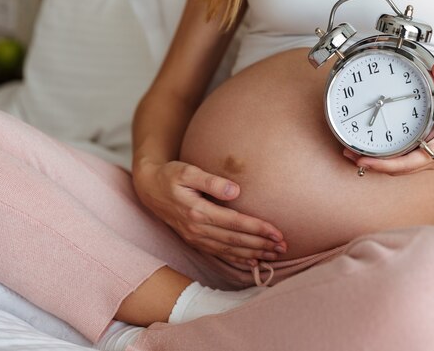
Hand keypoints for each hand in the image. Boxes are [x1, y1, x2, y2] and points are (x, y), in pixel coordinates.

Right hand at [132, 160, 286, 265]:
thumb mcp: (187, 171)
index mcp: (197, 211)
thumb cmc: (171, 175)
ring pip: (229, 250)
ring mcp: (194, 237)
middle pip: (235, 240)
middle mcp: (196, 229)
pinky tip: (252, 262)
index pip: (235, 223)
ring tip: (274, 256)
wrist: (149, 188)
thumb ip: (211, 181)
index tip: (278, 232)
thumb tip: (235, 191)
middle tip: (284, 247)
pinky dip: (237, 258)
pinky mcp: (194, 240)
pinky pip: (219, 253)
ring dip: (253, 253)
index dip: (258, 229)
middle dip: (261, 244)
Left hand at [343, 64, 433, 175]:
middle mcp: (432, 160)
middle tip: (350, 154)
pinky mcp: (427, 156)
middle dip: (373, 165)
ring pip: (399, 169)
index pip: (407, 164)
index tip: (365, 160)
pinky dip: (387, 160)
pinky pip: (404, 163)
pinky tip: (374, 152)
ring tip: (355, 154)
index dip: (384, 163)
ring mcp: (429, 160)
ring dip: (378, 164)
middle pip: (397, 170)